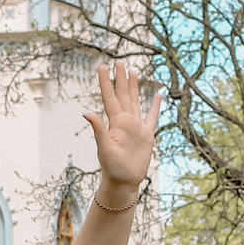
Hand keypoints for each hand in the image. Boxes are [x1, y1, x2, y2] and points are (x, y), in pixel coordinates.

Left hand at [82, 59, 162, 199]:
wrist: (124, 181)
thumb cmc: (112, 168)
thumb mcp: (104, 148)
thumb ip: (98, 129)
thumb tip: (86, 113)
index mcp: (116, 122)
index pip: (110, 97)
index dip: (106, 82)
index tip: (102, 66)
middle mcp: (125, 122)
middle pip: (123, 95)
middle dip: (121, 79)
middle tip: (118, 63)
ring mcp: (137, 127)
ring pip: (136, 102)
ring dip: (134, 87)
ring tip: (133, 72)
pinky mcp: (147, 135)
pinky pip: (152, 117)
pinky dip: (155, 106)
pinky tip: (157, 95)